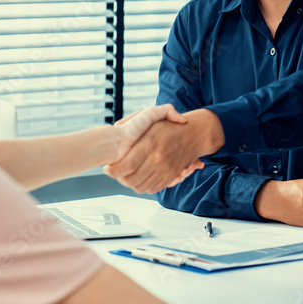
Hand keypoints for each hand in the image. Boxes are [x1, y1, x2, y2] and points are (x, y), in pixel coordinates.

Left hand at [105, 109, 222, 192]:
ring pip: (140, 186)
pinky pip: (152, 188)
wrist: (194, 133)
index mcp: (149, 143)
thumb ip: (136, 118)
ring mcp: (165, 169)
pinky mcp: (170, 176)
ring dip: (131, 183)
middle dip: (120, 179)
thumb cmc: (169, 126)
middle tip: (116, 172)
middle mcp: (157, 158)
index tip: (108, 168)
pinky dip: (144, 186)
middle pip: (130, 180)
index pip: (125, 166)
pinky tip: (140, 178)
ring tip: (126, 175)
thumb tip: (118, 129)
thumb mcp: (153, 115)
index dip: (113, 170)